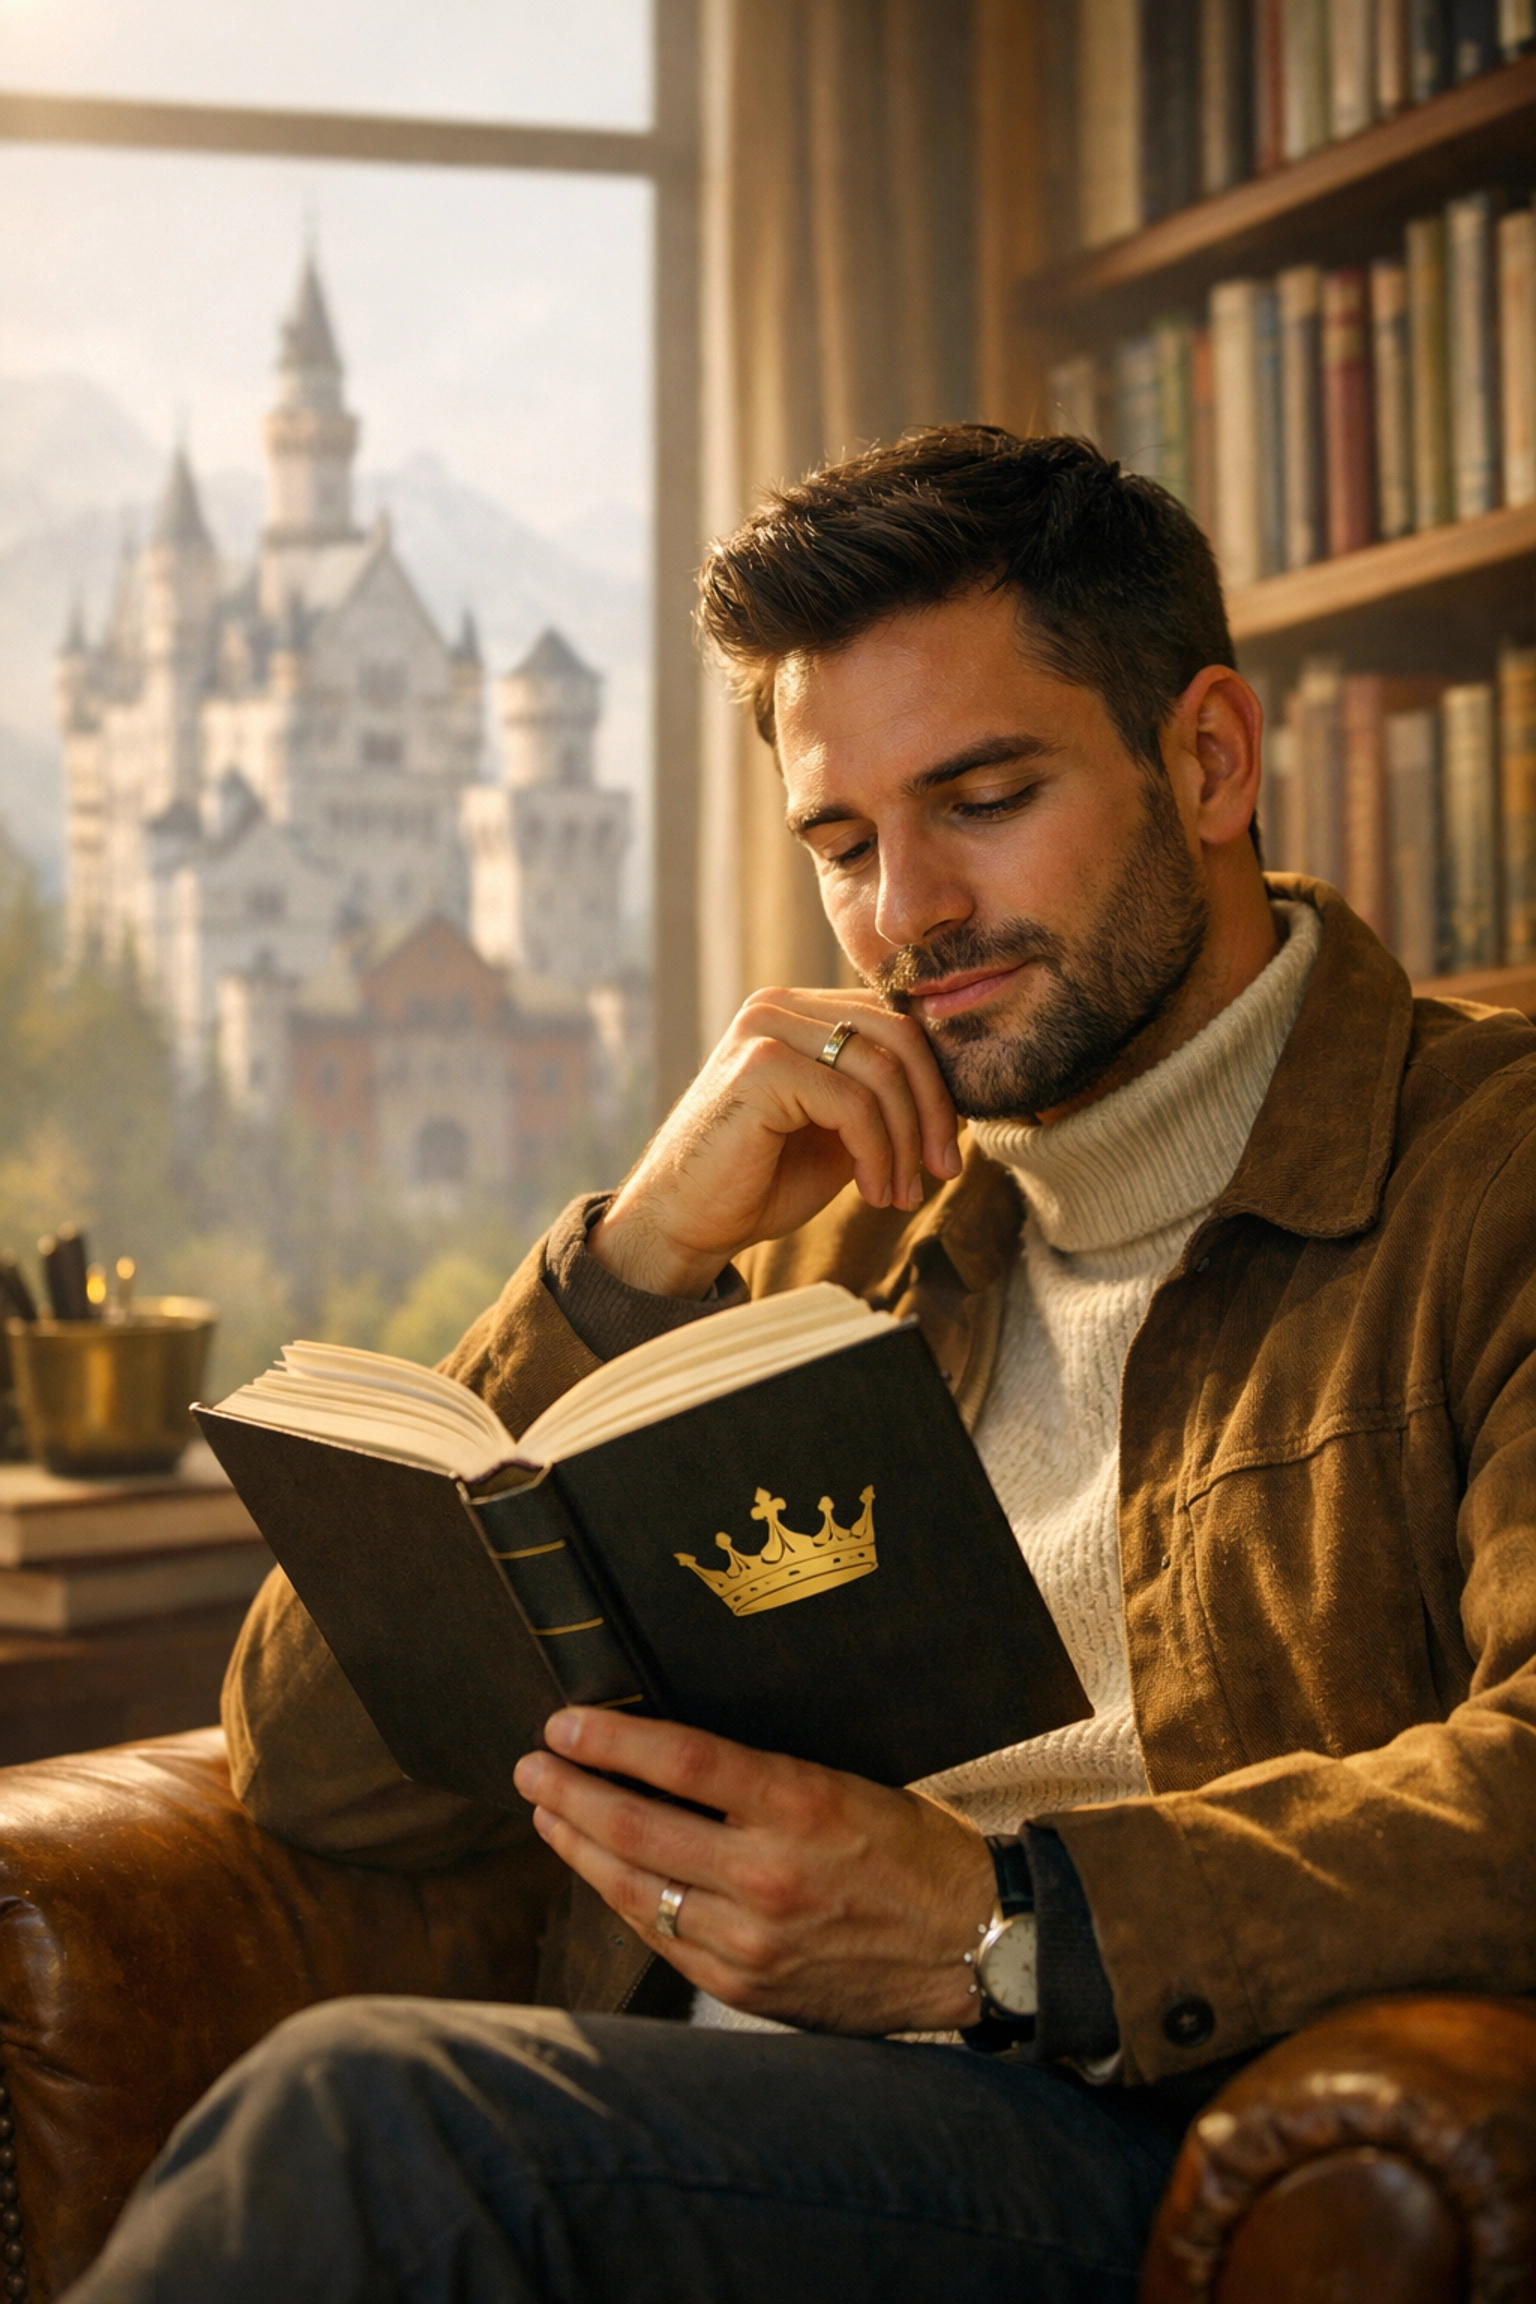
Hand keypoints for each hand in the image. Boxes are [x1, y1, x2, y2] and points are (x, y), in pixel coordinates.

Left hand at [512, 1707, 995, 2035]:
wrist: (976, 1944)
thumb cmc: (914, 1848)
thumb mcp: (848, 1781)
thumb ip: (762, 1778)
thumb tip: (668, 1752)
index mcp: (802, 1804)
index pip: (679, 1760)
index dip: (610, 1738)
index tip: (563, 1721)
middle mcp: (770, 1875)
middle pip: (636, 1826)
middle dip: (569, 1791)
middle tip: (532, 1765)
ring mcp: (754, 1940)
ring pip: (634, 1889)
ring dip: (578, 1847)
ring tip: (548, 1813)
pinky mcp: (749, 1986)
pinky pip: (662, 1937)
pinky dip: (623, 1898)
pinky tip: (601, 1873)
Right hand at [588, 987, 960, 1297]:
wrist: (683, 1222)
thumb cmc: (758, 1180)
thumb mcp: (839, 1131)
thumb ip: (883, 1100)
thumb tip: (958, 1096)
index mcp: (800, 1010)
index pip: (897, 1022)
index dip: (936, 1085)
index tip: (945, 1151)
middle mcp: (779, 1005)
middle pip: (900, 1036)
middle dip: (935, 1110)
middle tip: (941, 1171)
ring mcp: (765, 1029)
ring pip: (881, 1071)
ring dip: (906, 1143)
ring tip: (899, 1194)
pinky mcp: (759, 1066)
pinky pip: (853, 1103)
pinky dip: (878, 1153)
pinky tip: (872, 1191)